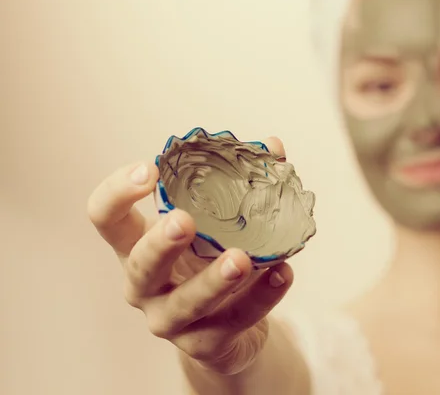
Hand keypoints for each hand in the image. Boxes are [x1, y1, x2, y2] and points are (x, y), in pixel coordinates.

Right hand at [87, 137, 293, 374]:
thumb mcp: (213, 224)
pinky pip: (234, 321)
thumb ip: (239, 186)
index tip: (147, 169)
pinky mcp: (205, 343)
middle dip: (160, 244)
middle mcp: (144, 285)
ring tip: (240, 258)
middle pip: (139, 265)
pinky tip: (282, 273)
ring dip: (214, 279)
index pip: (105, 217)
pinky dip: (262, 296)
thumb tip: (273, 148)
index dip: (117, 192)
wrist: (227, 329)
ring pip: (187, 302)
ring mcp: (171, 319)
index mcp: (136, 245)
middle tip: (183, 220)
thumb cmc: (210, 261)